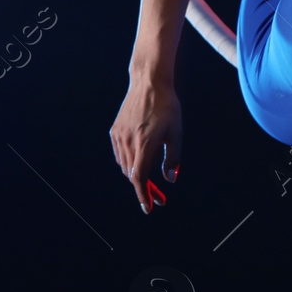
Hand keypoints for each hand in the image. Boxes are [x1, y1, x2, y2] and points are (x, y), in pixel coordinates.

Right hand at [110, 75, 182, 214]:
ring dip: (136, 177)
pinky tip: (138, 162)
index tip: (148, 208)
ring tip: (150, 181)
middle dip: (144, 189)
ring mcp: (119, 136)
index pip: (139, 178)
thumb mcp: (176, 131)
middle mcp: (128, 142)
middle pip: (132, 175)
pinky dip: (128, 164)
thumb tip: (170, 179)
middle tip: (159, 196)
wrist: (148, 82)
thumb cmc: (167, 106)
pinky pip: (119, 155)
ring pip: (124, 166)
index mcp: (144, 143)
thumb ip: (173, 157)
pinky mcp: (115, 131)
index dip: (143, 195)